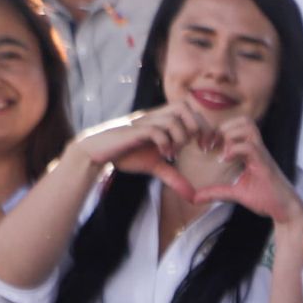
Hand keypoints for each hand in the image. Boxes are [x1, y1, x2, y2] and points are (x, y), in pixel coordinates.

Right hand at [72, 100, 210, 199]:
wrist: (97, 151)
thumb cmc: (126, 154)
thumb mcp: (155, 166)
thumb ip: (174, 177)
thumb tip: (192, 196)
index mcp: (162, 120)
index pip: (190, 110)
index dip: (203, 126)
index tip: (205, 146)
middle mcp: (154, 117)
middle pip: (184, 106)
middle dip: (197, 127)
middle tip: (197, 147)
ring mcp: (143, 122)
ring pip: (173, 118)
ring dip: (180, 137)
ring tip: (175, 152)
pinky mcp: (133, 131)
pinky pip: (156, 130)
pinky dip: (165, 143)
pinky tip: (165, 154)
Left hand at [192, 116, 302, 225]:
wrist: (286, 209)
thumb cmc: (266, 198)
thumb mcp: (235, 194)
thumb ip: (216, 192)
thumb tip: (195, 198)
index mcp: (251, 151)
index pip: (237, 127)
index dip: (219, 131)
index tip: (205, 145)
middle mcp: (258, 148)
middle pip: (243, 120)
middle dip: (222, 129)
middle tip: (210, 145)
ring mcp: (262, 154)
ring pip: (248, 126)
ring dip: (230, 134)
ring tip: (221, 150)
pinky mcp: (264, 163)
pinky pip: (249, 146)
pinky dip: (234, 149)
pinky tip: (225, 160)